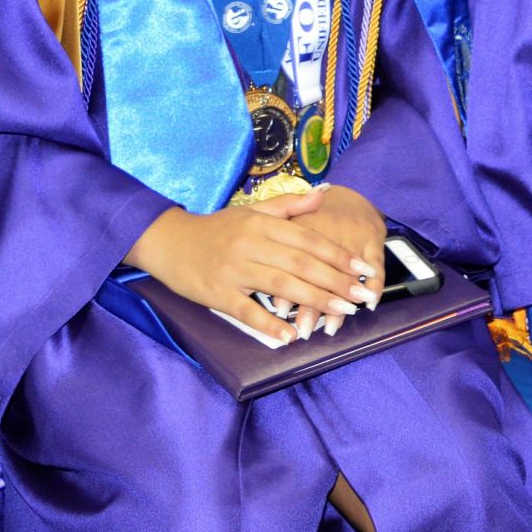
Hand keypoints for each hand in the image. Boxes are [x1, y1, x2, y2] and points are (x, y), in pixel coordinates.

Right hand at [125, 195, 369, 343]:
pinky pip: (245, 310)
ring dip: (314, 300)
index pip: (307, 239)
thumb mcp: (252, 210)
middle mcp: (252, 243)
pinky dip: (267, 323)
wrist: (169, 241)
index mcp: (262, 223)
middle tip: (362, 294)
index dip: (337, 254)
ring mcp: (234, 269)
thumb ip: (289, 205)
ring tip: (341, 311)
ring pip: (280, 284)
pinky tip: (289, 336)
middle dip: (335, 280)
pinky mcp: (217, 293)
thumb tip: (324, 195)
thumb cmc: (217, 228)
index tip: (361, 268)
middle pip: (300, 262)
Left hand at [292, 186, 385, 338]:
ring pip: (346, 272)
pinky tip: (369, 304)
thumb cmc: (315, 217)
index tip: (279, 313)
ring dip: (341, 299)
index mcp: (304, 224)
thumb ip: (278, 254)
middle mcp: (330, 228)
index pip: (294, 260)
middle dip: (312, 303)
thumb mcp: (290, 222)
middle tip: (304, 330)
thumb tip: (271, 289)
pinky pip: (376, 264)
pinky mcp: (374, 237)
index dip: (287, 286)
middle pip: (320, 270)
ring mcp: (354, 233)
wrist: (349, 194)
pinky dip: (375, 285)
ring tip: (330, 328)